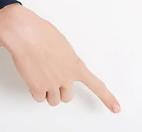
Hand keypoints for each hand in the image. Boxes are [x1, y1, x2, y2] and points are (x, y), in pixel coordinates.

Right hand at [0, 4, 119, 112]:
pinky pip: (38, 98)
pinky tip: (32, 76)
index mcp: (76, 65)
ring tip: (40, 74)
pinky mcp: (37, 88)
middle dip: (59, 89)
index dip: (107, 98)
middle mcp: (66, 77)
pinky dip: (34, 90)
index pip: (96, 85)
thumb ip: (65, 60)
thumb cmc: (41, 33)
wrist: (25, 33)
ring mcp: (52, 84)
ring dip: (47, 92)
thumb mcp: (62, 45)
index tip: (116, 108)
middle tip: (51, 76)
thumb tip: (60, 66)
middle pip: (67, 97)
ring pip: (53, 100)